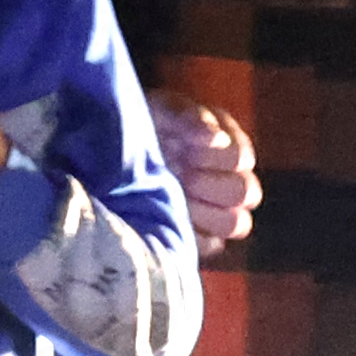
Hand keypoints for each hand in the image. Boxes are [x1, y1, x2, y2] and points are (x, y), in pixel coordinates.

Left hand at [155, 92, 261, 245]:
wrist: (108, 153)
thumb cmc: (140, 124)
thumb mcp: (160, 111)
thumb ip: (187, 117)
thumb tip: (214, 138)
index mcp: (227, 143)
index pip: (242, 158)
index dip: (219, 159)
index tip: (189, 152)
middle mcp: (229, 177)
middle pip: (247, 193)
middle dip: (213, 186)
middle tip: (184, 178)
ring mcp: (217, 208)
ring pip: (238, 223)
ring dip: (209, 214)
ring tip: (179, 200)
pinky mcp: (200, 233)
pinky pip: (213, 245)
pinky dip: (196, 237)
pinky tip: (172, 219)